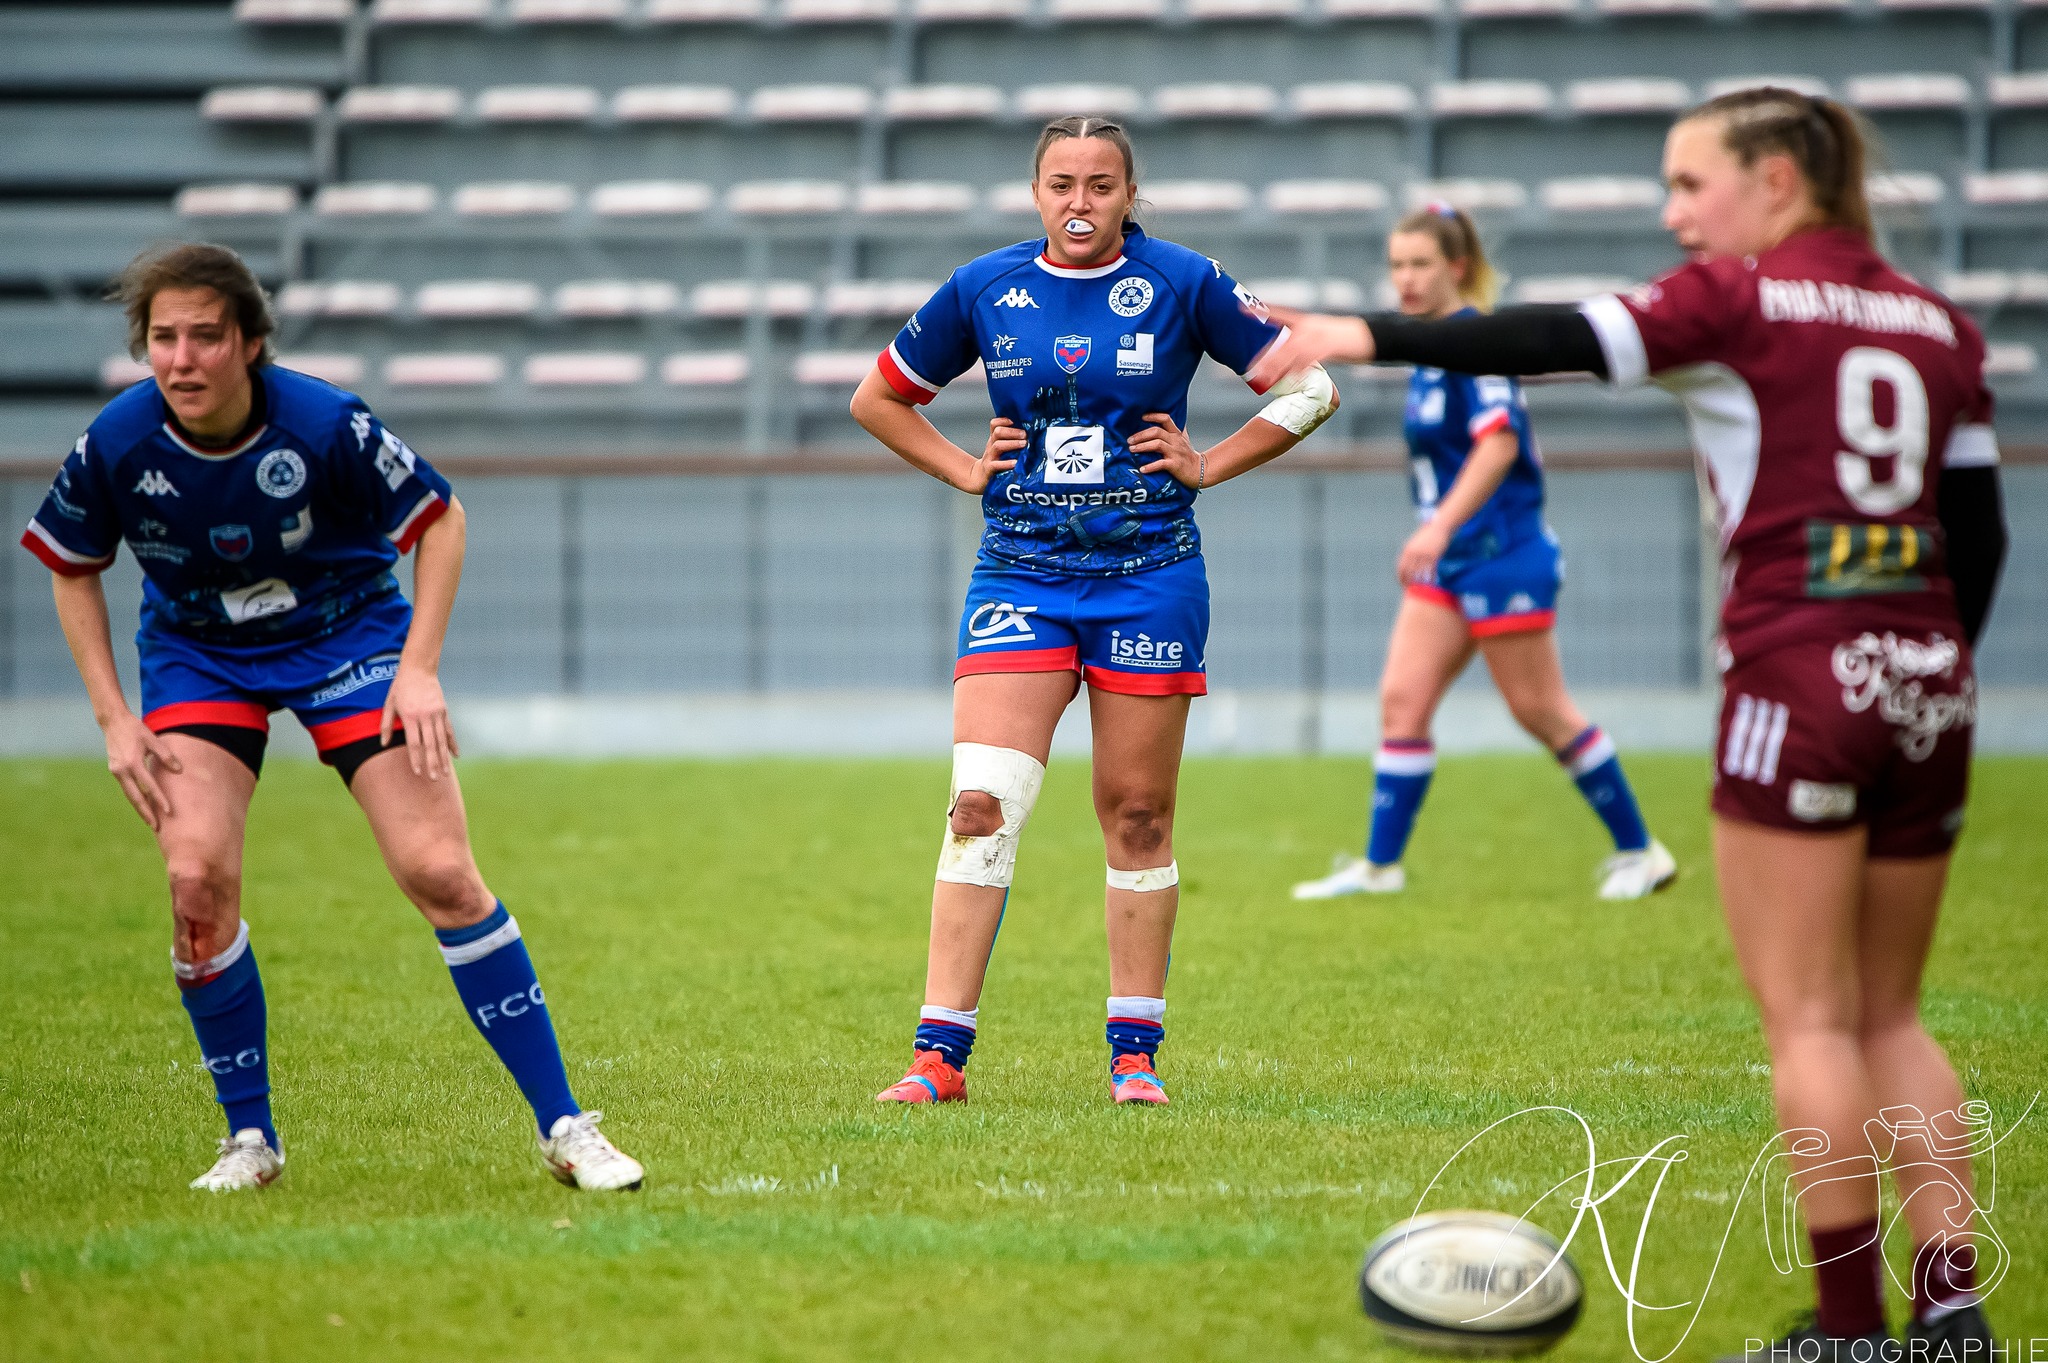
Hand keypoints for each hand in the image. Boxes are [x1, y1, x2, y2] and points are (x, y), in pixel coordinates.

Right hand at [104, 711, 180, 829]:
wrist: (113, 723)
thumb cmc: (136, 729)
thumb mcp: (152, 739)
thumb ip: (166, 755)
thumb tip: (179, 771)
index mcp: (132, 763)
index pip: (148, 786)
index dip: (159, 799)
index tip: (168, 812)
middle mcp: (121, 770)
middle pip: (135, 797)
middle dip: (146, 813)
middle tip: (156, 827)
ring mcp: (116, 772)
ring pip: (129, 795)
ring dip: (140, 808)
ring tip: (151, 821)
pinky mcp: (115, 771)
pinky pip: (127, 788)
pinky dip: (135, 798)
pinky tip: (143, 806)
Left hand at [382, 662, 458, 779]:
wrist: (418, 669)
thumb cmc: (400, 687)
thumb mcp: (388, 704)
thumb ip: (385, 725)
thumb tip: (383, 745)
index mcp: (410, 716)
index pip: (414, 743)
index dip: (416, 759)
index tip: (418, 772)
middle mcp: (425, 716)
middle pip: (430, 745)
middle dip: (432, 763)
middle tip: (434, 779)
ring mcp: (437, 714)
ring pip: (441, 740)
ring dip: (444, 758)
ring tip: (446, 773)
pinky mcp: (444, 711)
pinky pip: (449, 731)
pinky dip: (452, 744)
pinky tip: (456, 756)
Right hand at [957, 417, 1024, 492]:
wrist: (978, 478)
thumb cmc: (995, 463)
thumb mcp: (999, 449)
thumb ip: (1011, 442)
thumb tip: (1031, 435)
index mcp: (994, 440)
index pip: (995, 424)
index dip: (1004, 420)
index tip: (1015, 421)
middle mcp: (991, 446)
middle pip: (998, 432)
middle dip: (1012, 431)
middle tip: (1025, 434)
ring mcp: (990, 457)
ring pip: (998, 446)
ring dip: (1012, 444)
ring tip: (1023, 444)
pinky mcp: (989, 470)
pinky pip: (996, 465)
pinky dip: (1006, 463)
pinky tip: (1015, 463)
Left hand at [1129, 412, 1202, 487]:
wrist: (1199, 471)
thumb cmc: (1189, 456)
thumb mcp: (1184, 440)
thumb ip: (1175, 430)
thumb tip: (1166, 420)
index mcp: (1176, 434)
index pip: (1165, 419)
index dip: (1153, 416)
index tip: (1141, 417)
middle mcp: (1176, 441)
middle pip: (1156, 432)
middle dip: (1141, 435)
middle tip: (1129, 440)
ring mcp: (1175, 452)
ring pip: (1157, 445)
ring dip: (1142, 447)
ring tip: (1132, 450)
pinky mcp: (1175, 465)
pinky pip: (1160, 464)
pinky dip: (1150, 466)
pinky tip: (1142, 469)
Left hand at [1246, 308, 1374, 391]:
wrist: (1366, 336)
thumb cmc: (1340, 338)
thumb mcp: (1319, 331)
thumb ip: (1301, 338)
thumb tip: (1284, 350)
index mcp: (1306, 321)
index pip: (1280, 314)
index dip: (1261, 311)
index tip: (1241, 309)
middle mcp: (1310, 328)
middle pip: (1282, 342)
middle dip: (1266, 355)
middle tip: (1250, 367)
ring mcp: (1319, 337)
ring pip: (1293, 353)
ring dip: (1278, 367)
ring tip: (1264, 377)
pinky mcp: (1330, 348)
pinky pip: (1311, 360)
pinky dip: (1299, 370)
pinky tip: (1290, 378)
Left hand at [1397, 521, 1451, 585]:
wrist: (1439, 527)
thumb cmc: (1428, 535)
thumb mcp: (1415, 542)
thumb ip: (1410, 552)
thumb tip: (1408, 564)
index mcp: (1407, 550)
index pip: (1401, 567)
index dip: (1401, 577)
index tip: (1402, 584)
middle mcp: (1413, 552)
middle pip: (1409, 571)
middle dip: (1409, 582)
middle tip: (1411, 590)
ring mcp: (1423, 554)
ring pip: (1420, 572)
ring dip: (1420, 581)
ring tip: (1421, 589)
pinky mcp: (1433, 555)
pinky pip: (1430, 569)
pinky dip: (1430, 577)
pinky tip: (1432, 582)